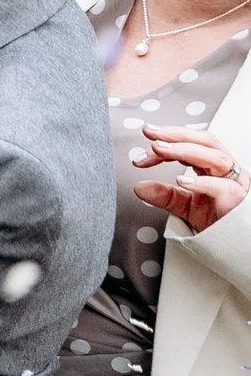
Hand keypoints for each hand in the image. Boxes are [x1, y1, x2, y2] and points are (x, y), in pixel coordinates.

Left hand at [132, 126, 249, 232]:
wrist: (234, 241)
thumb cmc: (217, 219)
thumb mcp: (185, 206)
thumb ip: (164, 195)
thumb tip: (139, 187)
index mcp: (213, 166)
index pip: (192, 144)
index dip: (168, 138)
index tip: (146, 137)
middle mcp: (225, 170)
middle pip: (206, 142)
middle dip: (177, 135)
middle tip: (151, 134)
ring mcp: (234, 183)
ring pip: (215, 158)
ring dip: (185, 151)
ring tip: (160, 150)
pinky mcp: (237, 200)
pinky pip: (222, 187)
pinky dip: (201, 182)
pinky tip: (181, 180)